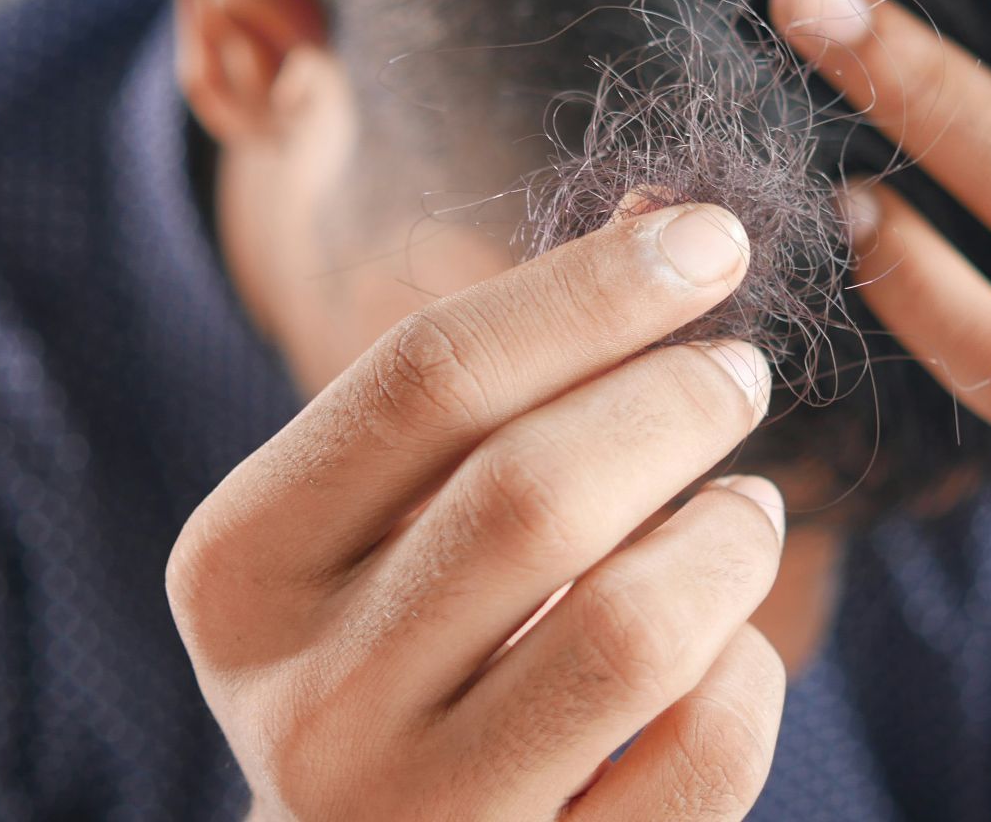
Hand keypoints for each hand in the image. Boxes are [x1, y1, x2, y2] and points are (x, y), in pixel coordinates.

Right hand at [166, 203, 787, 820]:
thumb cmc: (397, 644)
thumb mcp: (386, 518)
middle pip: (534, 493)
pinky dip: (748, 674)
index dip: (592, 291)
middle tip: (738, 373)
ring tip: (744, 509)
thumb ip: (494, 385)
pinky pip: (702, 756)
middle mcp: (307, 701)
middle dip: (674, 401)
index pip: (427, 378)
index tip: (711, 239)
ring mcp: (415, 819)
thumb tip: (670, 226)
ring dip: (727, 538)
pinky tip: (726, 646)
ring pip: (634, 627)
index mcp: (242, 568)